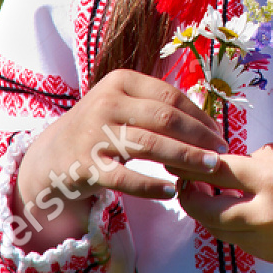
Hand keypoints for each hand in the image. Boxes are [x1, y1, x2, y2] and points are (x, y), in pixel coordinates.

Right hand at [11, 69, 228, 249]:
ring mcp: (94, 134)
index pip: (170, 96)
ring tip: (209, 168)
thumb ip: (158, 108)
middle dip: (199, 137)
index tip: (218, 134)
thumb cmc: (100, 128)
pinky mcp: (86, 166)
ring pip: (150, 145)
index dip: (200, 116)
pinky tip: (171, 191)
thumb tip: (208, 124)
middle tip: (221, 153)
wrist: (51, 155)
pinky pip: (125, 178)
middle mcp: (106, 103)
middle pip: (165, 118)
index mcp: (120, 81)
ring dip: (185, 158)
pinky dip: (151, 186)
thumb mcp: (123, 105)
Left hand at [169, 143, 272, 264]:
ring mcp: (267, 242)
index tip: (177, 157)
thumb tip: (214, 170)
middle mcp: (266, 215)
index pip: (217, 172)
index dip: (192, 165)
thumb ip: (248, 163)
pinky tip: (230, 209)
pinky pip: (237, 239)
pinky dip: (228, 224)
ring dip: (206, 212)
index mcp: (272, 180)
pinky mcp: (271, 256)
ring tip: (204, 193)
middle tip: (184, 180)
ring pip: (218, 229)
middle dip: (189, 195)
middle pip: (206, 210)